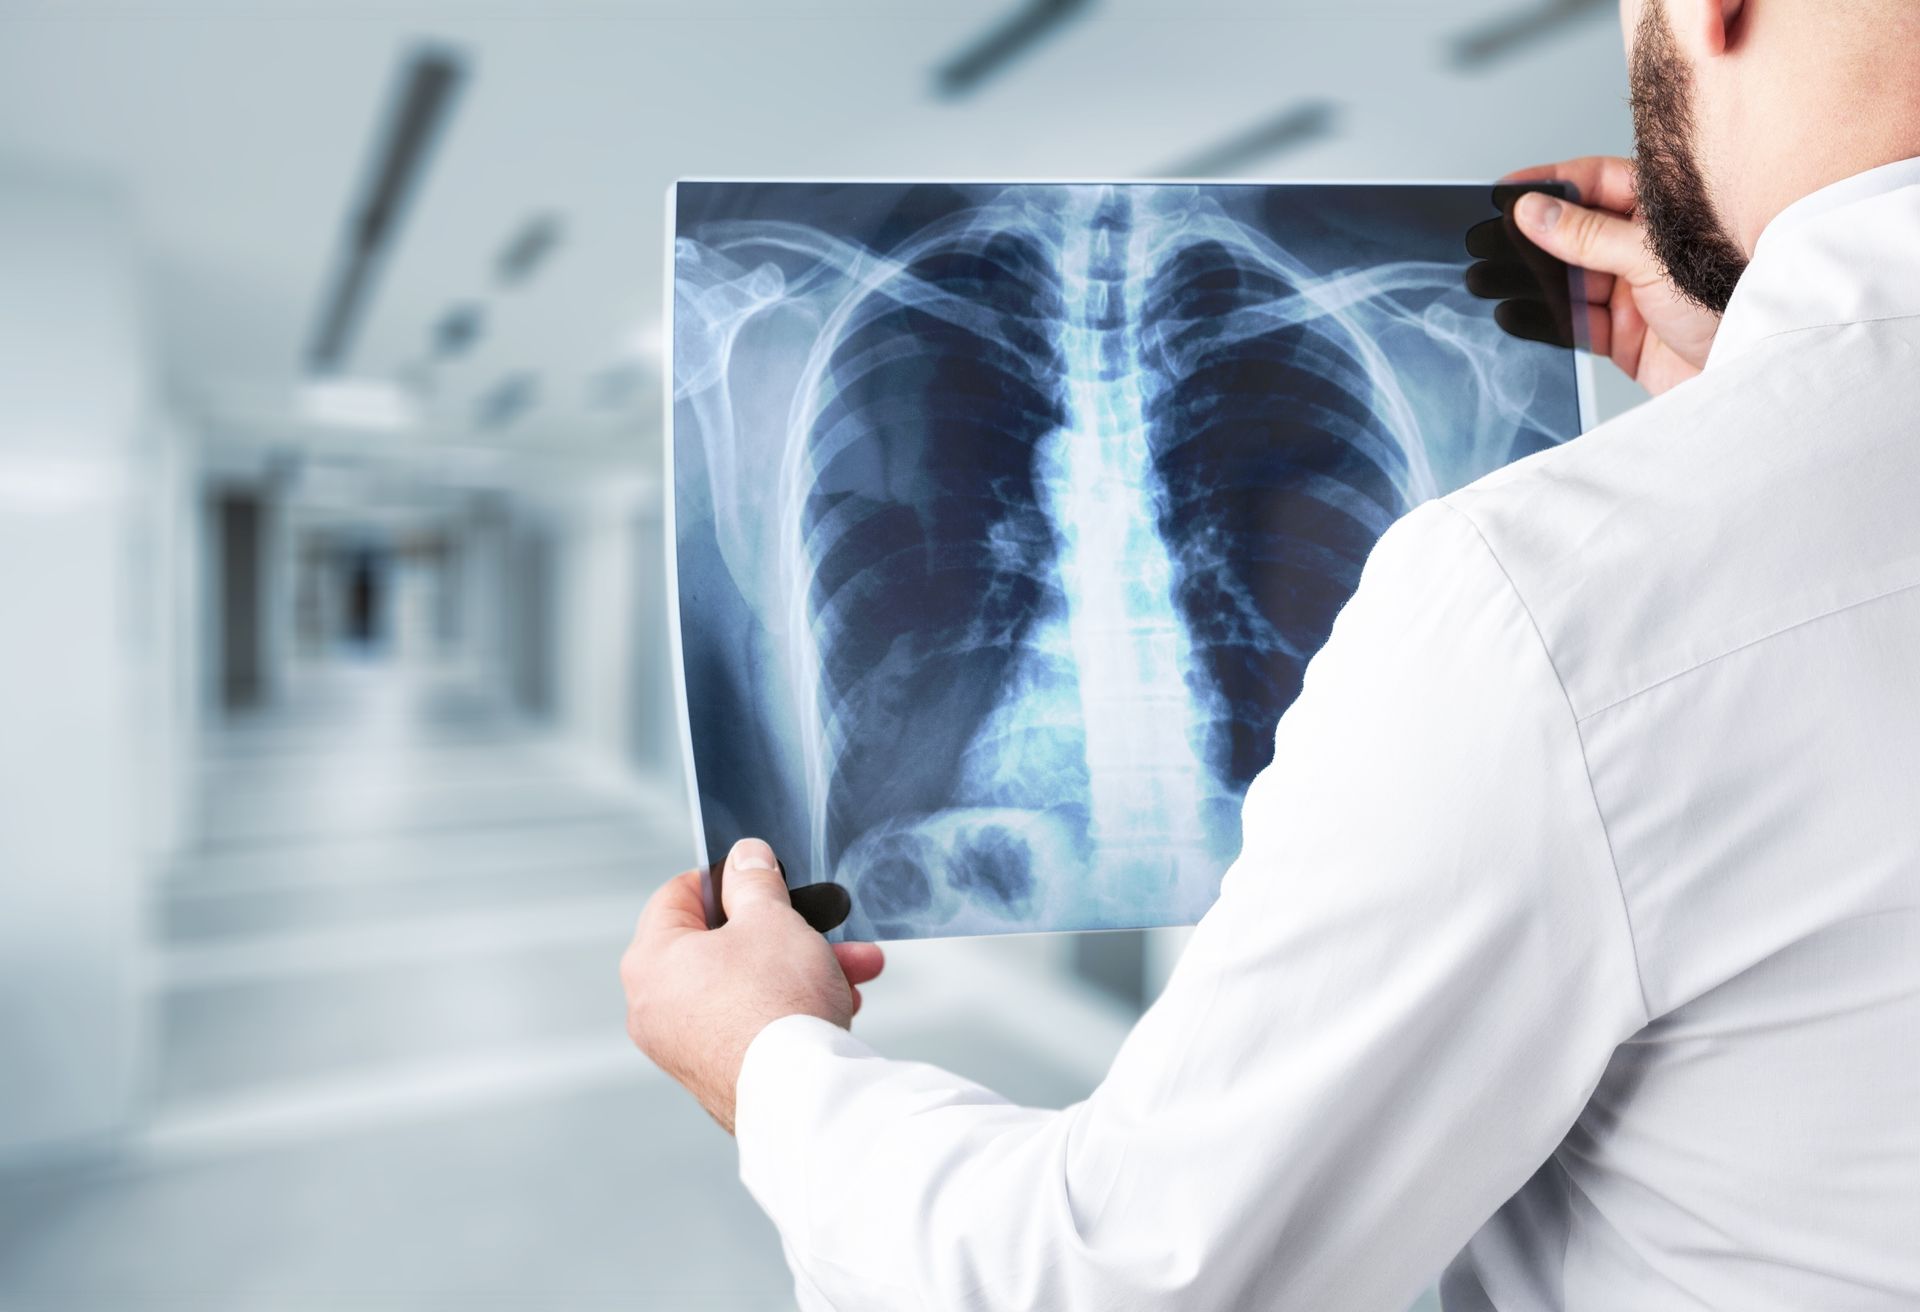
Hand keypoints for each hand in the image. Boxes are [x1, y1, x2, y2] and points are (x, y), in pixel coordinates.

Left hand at [620, 837, 883, 1131]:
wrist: (800, 1098)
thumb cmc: (776, 1005)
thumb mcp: (772, 919)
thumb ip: (756, 881)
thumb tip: (745, 857)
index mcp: (651, 960)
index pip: (678, 895)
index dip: (727, 878)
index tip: (763, 876)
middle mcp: (655, 1007)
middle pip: (724, 945)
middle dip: (788, 932)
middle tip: (827, 925)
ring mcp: (684, 1047)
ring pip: (747, 986)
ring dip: (803, 970)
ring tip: (856, 968)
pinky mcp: (717, 1074)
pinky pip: (752, 1024)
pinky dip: (790, 1010)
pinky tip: (841, 1007)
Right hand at [1505, 156, 1720, 395]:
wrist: (1758, 368)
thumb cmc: (1736, 300)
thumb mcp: (1653, 257)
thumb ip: (1588, 235)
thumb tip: (1535, 210)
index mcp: (1664, 209)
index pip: (1595, 182)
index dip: (1548, 183)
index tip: (1505, 190)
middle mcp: (1645, 248)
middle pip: (1574, 233)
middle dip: (1529, 237)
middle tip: (1484, 237)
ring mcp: (1633, 292)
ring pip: (1567, 280)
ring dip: (1528, 281)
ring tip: (1486, 277)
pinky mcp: (1624, 337)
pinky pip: (1573, 324)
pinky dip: (1542, 320)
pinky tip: (1512, 312)